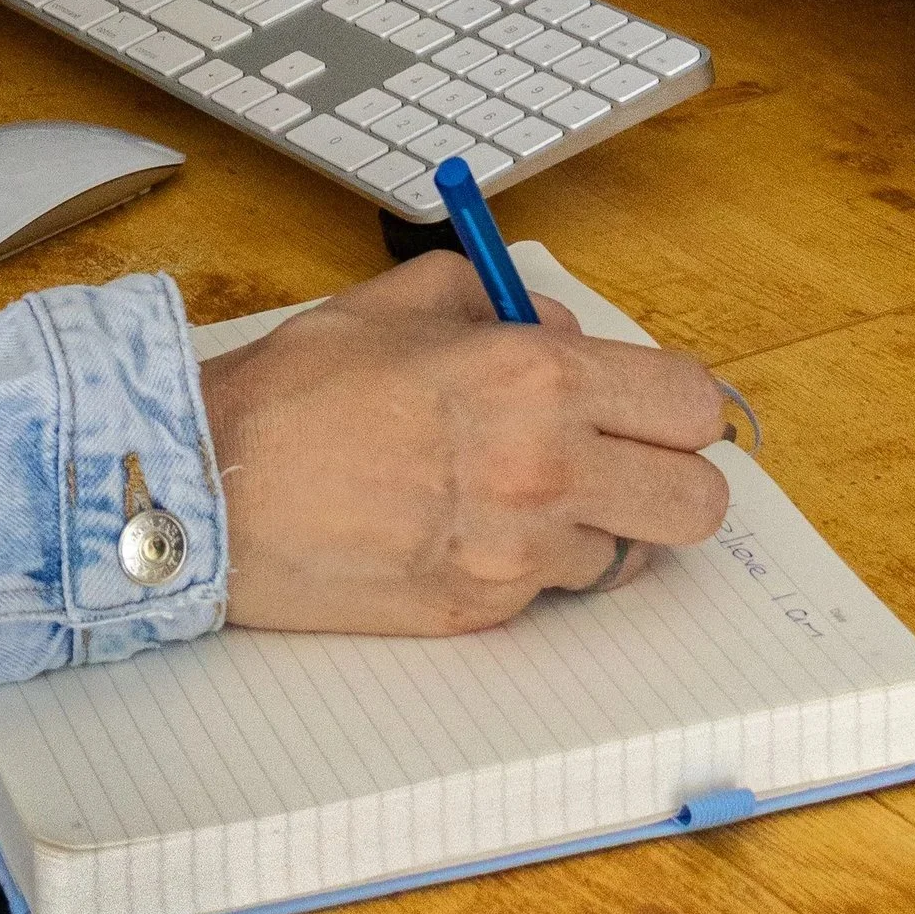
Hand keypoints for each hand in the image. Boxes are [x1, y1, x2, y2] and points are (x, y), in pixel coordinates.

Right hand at [199, 249, 727, 634]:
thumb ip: (505, 304)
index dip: (678, 404)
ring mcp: (518, 554)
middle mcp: (546, 470)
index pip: (692, 405)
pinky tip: (464, 524)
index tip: (651, 404)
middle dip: (670, 476)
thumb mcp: (408, 299)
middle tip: (619, 456)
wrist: (216, 489)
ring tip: (519, 491)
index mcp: (538, 378)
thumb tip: (560, 333)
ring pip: (627, 554)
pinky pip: (550, 590)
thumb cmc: (301, 388)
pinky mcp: (483, 614)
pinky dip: (528, 561)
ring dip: (594, 523)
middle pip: (698, 504)